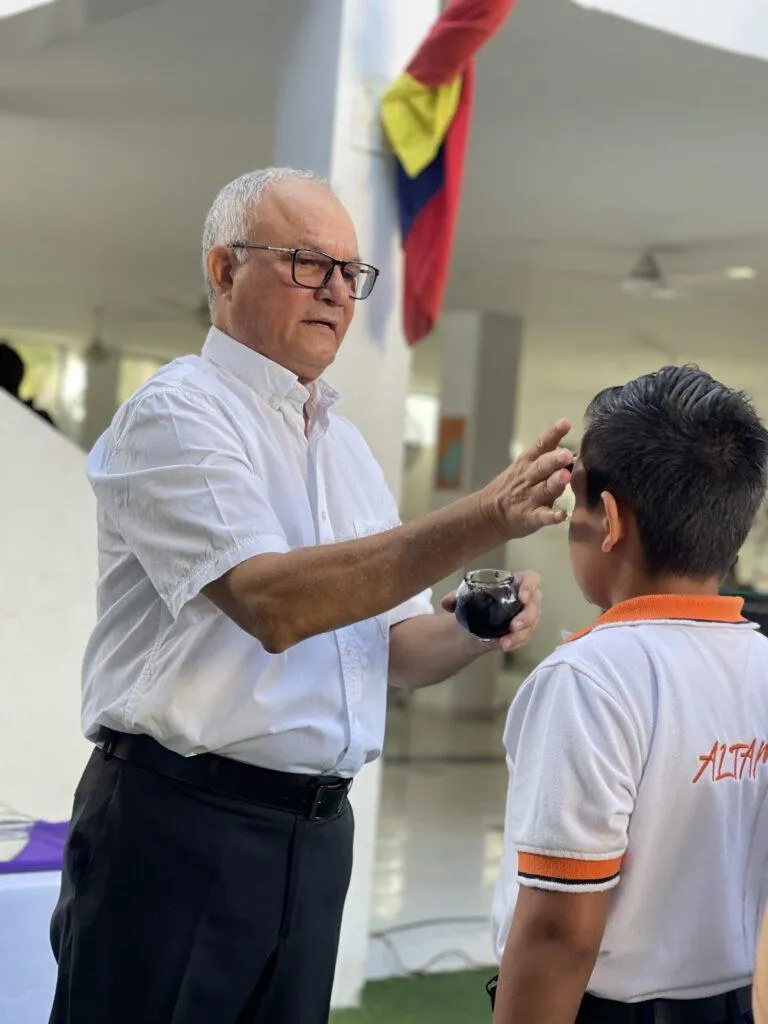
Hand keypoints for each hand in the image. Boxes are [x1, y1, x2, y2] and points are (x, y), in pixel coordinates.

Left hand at [441, 570, 541, 653]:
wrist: (479, 618)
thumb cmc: (480, 599)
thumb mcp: (467, 595)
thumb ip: (456, 597)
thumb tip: (446, 602)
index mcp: (516, 583)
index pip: (532, 579)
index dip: (530, 586)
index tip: (522, 597)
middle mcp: (526, 599)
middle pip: (534, 606)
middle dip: (526, 617)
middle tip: (513, 626)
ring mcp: (527, 617)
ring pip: (531, 625)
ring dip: (520, 635)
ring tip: (504, 642)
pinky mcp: (524, 632)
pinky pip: (524, 638)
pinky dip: (514, 643)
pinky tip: (502, 646)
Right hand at [480, 420, 572, 539]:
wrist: (489, 513)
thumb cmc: (514, 486)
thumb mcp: (524, 467)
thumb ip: (547, 459)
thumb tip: (575, 452)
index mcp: (527, 462)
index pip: (541, 445)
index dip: (553, 433)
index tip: (565, 423)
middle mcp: (528, 478)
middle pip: (542, 466)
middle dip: (554, 459)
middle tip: (567, 454)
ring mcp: (529, 498)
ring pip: (544, 489)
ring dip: (555, 482)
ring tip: (565, 476)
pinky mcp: (529, 517)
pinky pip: (542, 517)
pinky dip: (552, 516)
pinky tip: (562, 515)